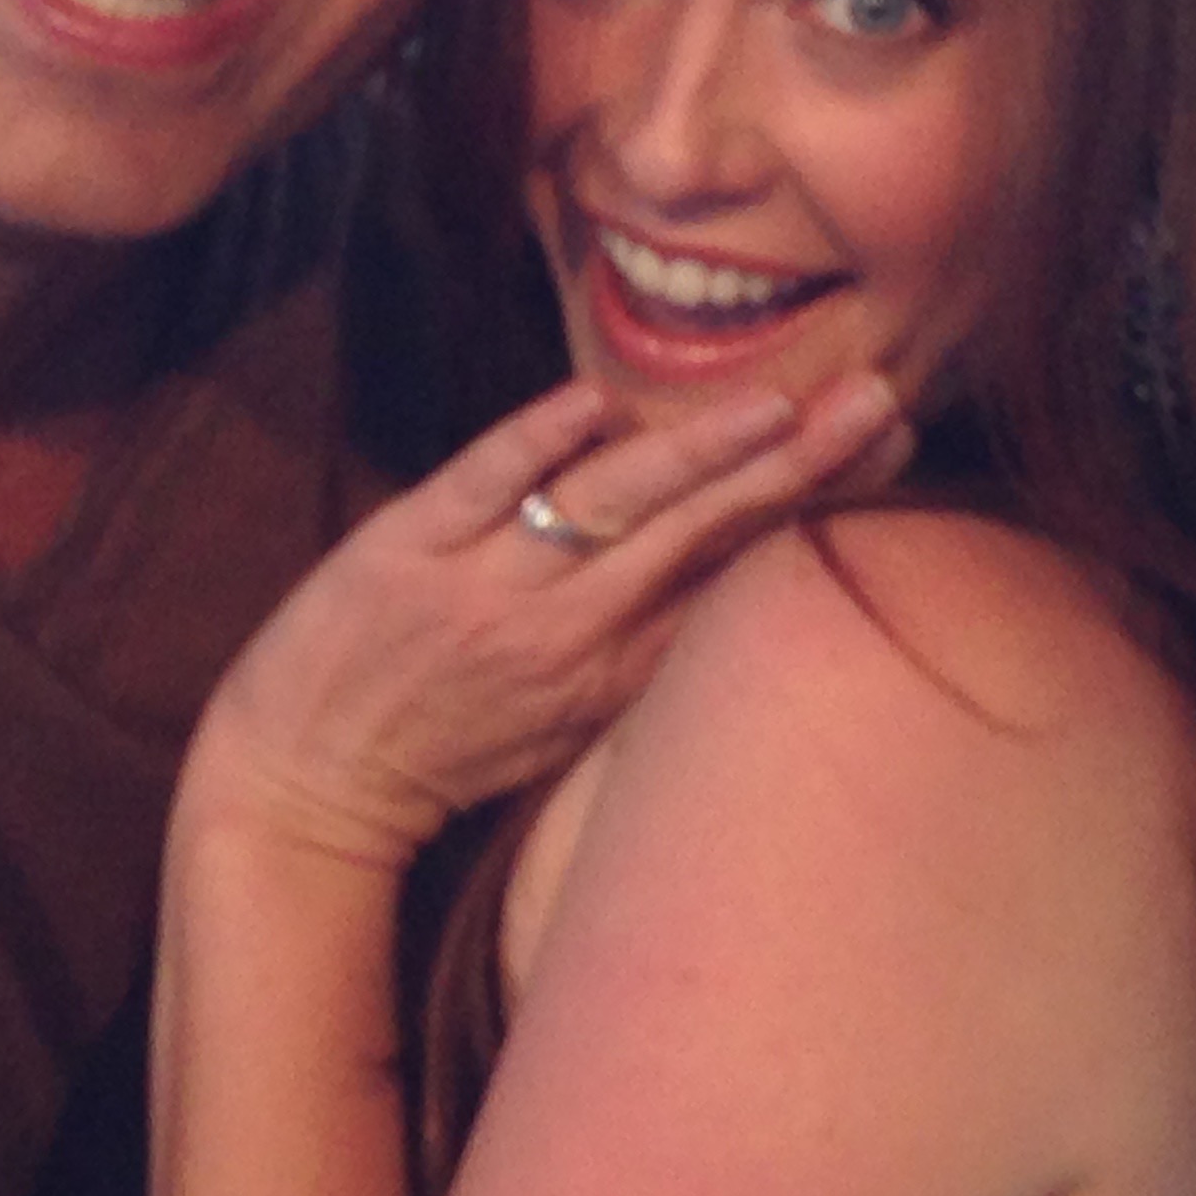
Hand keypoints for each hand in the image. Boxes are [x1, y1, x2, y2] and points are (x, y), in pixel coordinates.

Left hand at [183, 371, 907, 872]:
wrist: (300, 791)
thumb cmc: (444, 748)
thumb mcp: (564, 719)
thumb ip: (642, 642)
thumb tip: (724, 558)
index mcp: (612, 671)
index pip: (735, 573)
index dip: (816, 504)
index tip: (895, 443)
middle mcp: (564, 632)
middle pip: (698, 534)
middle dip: (792, 468)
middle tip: (877, 403)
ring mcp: (482, 591)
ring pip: (607, 509)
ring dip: (693, 455)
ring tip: (773, 408)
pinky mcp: (399, 559)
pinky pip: (477, 491)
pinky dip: (533, 447)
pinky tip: (592, 404)